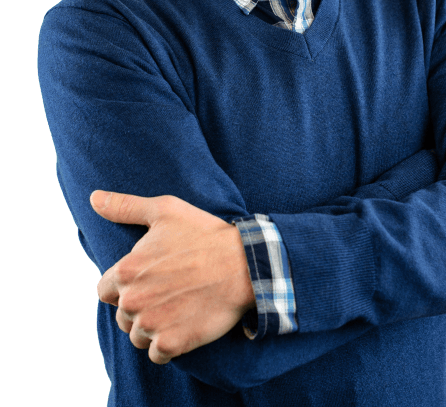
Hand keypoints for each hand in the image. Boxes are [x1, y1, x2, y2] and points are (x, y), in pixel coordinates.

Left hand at [91, 190, 255, 364]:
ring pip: (137, 336)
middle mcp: (132, 300)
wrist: (243, 264)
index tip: (150, 278)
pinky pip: (156, 355)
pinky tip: (183, 325)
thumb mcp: (165, 211)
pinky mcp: (171, 344)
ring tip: (177, 307)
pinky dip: (167, 345)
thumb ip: (125, 207)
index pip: (106, 290)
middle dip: (140, 306)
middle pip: (122, 315)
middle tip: (169, 291)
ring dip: (152, 327)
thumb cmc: (204, 234)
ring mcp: (151, 324)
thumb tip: (94, 198)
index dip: (125, 285)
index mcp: (125, 270)